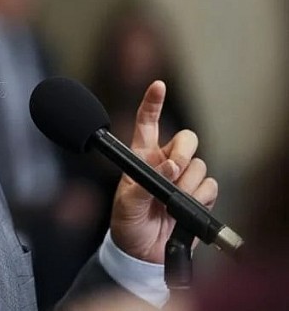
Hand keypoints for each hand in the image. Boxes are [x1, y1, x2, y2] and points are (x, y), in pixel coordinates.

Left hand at [109, 81, 218, 262]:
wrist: (141, 252)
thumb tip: (170, 167)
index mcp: (142, 157)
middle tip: (173, 171)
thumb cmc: (127, 222)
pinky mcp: (198, 195)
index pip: (148, 123)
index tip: (158, 85)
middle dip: (183, 153)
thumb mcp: (126, 201)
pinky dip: (200, 196)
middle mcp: (165, 163)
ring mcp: (183, 178)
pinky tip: (184, 206)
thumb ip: (146, 182)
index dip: (153, 103)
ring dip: (188, 182)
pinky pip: (210, 185)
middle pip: (186, 140)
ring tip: (169, 201)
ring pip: (199, 165)